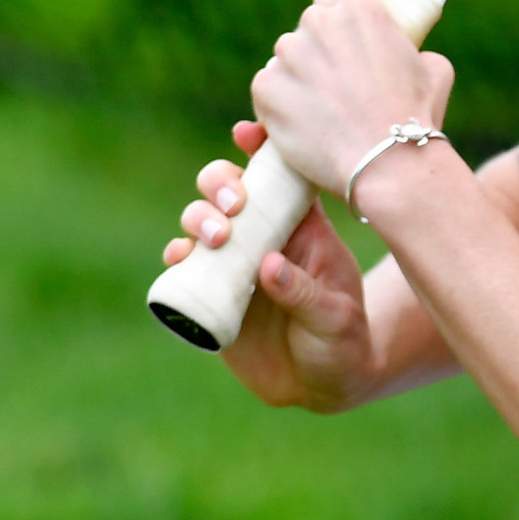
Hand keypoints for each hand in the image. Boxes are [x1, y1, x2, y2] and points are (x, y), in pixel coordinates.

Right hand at [164, 120, 373, 410]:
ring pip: (201, 219)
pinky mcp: (210, 293)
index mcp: (303, 227)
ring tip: (216, 236)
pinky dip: (176, 255)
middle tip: (234, 206)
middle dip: (220, 184)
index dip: (261, 148)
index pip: (281, 174)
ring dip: (199, 216)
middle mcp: (264, 235)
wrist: (321, 385)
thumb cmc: (342, 341)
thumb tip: (267, 266)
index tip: (246, 133)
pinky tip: (181, 258)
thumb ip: (306, 293)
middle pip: (229, 189)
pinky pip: (183, 265)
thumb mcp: (336, 318)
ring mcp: (234, 262)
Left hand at [251, 0, 455, 200]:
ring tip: (322, 111)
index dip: (338, 27)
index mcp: (359, 6)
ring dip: (297, 79)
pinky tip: (303, 124)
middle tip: (338, 86)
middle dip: (318, 53)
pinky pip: (267, 89)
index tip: (345, 48)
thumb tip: (408, 55)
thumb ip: (412, 50)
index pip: (333, 1)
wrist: (389, 161)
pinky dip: (278, 105)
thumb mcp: (434, 68)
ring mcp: (289, 54)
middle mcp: (320, 21)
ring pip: (285, 61)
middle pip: (307, 30)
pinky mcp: (267, 87)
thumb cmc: (416, 116)